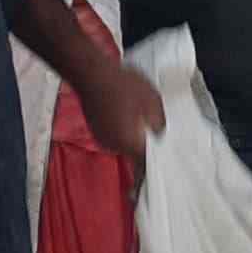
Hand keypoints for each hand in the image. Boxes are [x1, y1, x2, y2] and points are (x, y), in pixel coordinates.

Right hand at [78, 58, 166, 179]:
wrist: (91, 74)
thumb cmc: (122, 85)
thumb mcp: (153, 101)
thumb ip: (159, 123)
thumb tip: (158, 133)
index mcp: (131, 144)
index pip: (144, 168)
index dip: (151, 173)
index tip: (156, 178)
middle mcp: (115, 146)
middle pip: (134, 154)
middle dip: (143, 144)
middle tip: (151, 128)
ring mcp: (103, 139)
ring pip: (123, 143)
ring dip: (130, 134)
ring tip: (135, 112)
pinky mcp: (96, 130)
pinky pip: (113, 134)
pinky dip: (119, 127)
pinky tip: (122, 109)